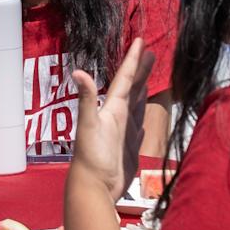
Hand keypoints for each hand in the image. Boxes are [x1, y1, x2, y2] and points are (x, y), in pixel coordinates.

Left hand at [69, 39, 152, 204]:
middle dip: (141, 71)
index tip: (140, 41)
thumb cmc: (91, 158)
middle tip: (151, 52)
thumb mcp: (90, 126)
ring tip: (149, 77)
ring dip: (142, 91)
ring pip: (135, 106)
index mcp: (110, 109)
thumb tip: (78, 71)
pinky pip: (138, 129)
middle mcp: (117, 118)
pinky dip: (141, 119)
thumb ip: (87, 99)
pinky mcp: (129, 149)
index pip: (124, 79)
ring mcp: (123, 133)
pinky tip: (142, 116)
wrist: (94, 188)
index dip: (132, 60)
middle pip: (131, 89)